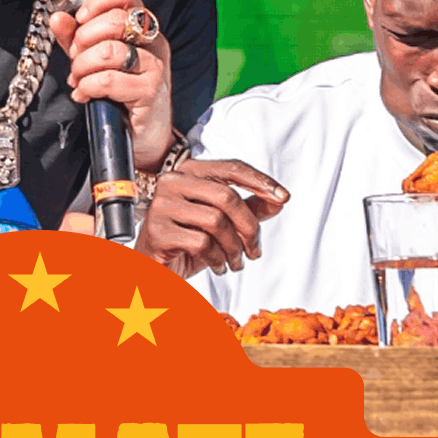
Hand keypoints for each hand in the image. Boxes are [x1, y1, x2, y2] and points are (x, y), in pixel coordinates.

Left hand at [49, 0, 172, 169]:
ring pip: (109, 51)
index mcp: (143, 29)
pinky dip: (88, 87)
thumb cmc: (121, 95)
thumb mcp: (94, 62)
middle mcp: (154, 43)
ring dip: (83, 66)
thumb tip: (57, 17)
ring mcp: (155, 67)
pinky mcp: (150, 91)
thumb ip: (76, 39)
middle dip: (84, 39)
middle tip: (76, 58)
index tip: (80, 19)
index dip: (98, 2)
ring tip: (78, 79)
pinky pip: (108, 80)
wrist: (144, 137)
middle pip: (115, 21)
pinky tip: (84, 95)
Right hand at [135, 158, 288, 278]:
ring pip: (215, 222)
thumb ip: (248, 209)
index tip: (283, 197)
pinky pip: (201, 243)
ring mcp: (162, 205)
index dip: (260, 182)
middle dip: (249, 227)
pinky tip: (218, 266)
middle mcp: (172, 182)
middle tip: (255, 251)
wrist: (154, 269)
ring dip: (234, 248)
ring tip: (236, 263)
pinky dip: (217, 259)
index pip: (231, 168)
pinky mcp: (157, 231)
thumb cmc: (187, 242)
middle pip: (226, 196)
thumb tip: (279, 200)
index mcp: (189, 172)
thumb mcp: (222, 225)